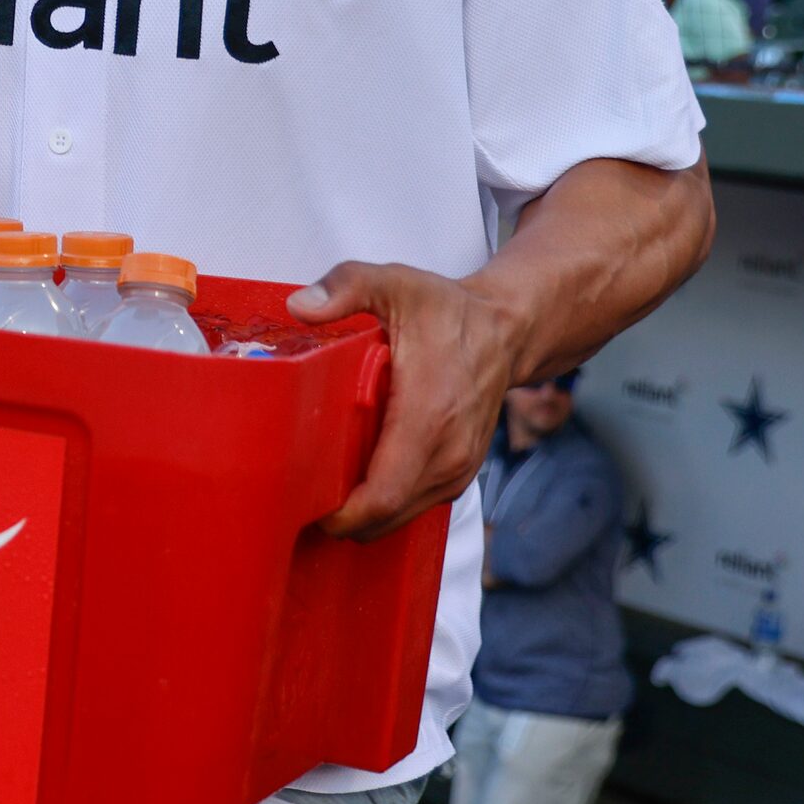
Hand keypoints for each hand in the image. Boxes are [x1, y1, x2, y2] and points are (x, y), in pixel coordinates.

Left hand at [288, 262, 513, 540]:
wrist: (505, 331)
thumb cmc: (450, 313)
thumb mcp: (395, 285)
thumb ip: (347, 287)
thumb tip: (300, 306)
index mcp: (428, 418)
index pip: (381, 495)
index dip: (339, 513)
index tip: (302, 502)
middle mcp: (448, 455)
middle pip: (383, 518)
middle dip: (339, 517)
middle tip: (298, 492)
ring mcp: (457, 471)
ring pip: (397, 518)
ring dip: (360, 514)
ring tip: (321, 486)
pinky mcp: (458, 476)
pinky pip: (412, 506)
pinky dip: (382, 504)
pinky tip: (355, 479)